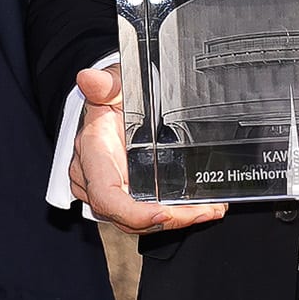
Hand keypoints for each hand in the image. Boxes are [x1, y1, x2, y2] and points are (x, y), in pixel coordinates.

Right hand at [68, 65, 227, 234]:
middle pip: (127, 216)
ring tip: (209, 210)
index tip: (162, 212)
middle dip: (170, 219)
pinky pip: (143, 213)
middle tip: (204, 211)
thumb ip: (105, 83)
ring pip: (138, 220)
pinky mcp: (121, 195)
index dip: (133, 212)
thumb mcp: (113, 82)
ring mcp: (107, 190)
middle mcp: (93, 178)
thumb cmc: (111, 93)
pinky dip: (172, 214)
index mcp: (92, 152)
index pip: (105, 195)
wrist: (108, 101)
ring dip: (176, 219)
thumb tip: (89, 79)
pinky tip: (198, 208)